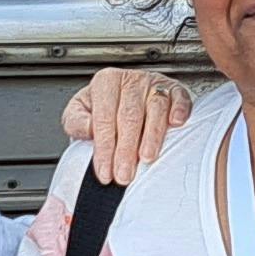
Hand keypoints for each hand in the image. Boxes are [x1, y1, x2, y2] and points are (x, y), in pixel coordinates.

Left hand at [64, 69, 194, 185]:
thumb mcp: (78, 112)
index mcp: (105, 82)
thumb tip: (88, 129)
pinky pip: (180, 98)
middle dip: (126, 149)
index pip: (104, 118)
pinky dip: (179, 110)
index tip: (104, 171)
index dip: (104, 148)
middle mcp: (131, 81)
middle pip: (129, 116)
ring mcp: (154, 84)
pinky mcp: (175, 90)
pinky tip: (175, 124)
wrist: (123, 96)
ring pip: (155, 109)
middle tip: (124, 174)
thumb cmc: (102, 109)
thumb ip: (75, 121)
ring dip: (152, 136)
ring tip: (146, 158)